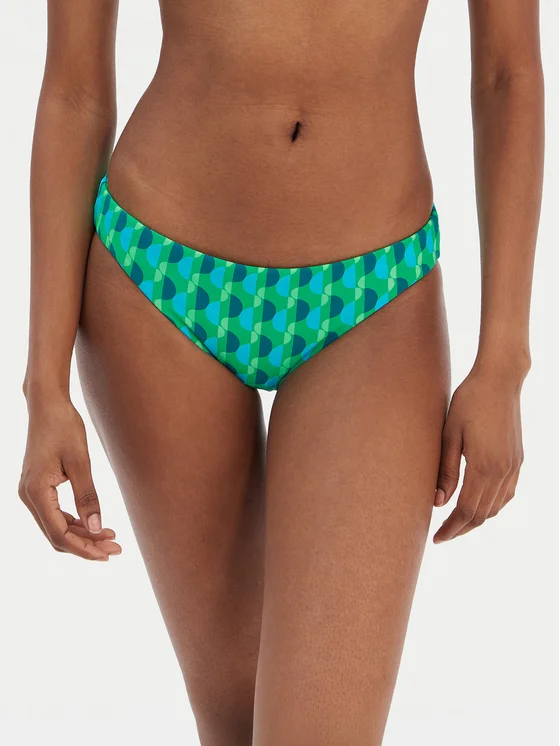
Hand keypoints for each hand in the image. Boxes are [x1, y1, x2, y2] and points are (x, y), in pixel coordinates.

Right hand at [19, 397, 120, 560]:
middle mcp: (29, 496)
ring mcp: (31, 493)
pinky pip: (55, 514)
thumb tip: (97, 528)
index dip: (84, 548)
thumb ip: (88, 497)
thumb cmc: (64, 427)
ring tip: (111, 538)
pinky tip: (96, 524)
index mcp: (36, 492)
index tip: (108, 554)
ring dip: (82, 535)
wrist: (47, 405)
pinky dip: (75, 522)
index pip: (59, 534)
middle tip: (116, 549)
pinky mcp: (38, 487)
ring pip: (56, 526)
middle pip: (57, 535)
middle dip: (86, 546)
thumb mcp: (81, 462)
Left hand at [433, 366, 524, 542]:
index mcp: (484, 467)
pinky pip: (507, 494)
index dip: (451, 528)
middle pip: (482, 514)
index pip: (467, 511)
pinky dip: (492, 506)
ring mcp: (514, 466)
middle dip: (462, 528)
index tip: (436, 537)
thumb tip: (438, 502)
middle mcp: (503, 471)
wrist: (499, 380)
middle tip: (442, 535)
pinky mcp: (518, 460)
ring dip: (477, 519)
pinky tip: (479, 505)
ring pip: (496, 507)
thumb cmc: (468, 402)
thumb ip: (446, 471)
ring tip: (456, 523)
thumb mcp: (449, 435)